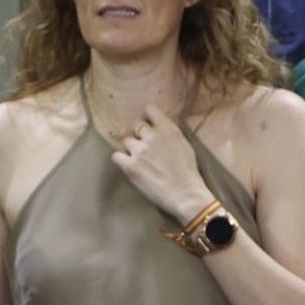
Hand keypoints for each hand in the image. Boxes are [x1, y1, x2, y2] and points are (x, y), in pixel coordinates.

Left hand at [110, 104, 213, 224]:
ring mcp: (139, 151)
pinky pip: (116, 156)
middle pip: (136, 125)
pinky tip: (129, 165)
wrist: (185, 194)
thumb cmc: (189, 173)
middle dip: (139, 134)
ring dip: (130, 148)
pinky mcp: (130, 166)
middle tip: (144, 147)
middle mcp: (152, 136)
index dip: (147, 117)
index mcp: (168, 129)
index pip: (150, 109)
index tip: (148, 124)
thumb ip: (170, 134)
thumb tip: (160, 129)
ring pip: (126, 140)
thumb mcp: (184, 145)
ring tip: (138, 159)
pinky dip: (121, 160)